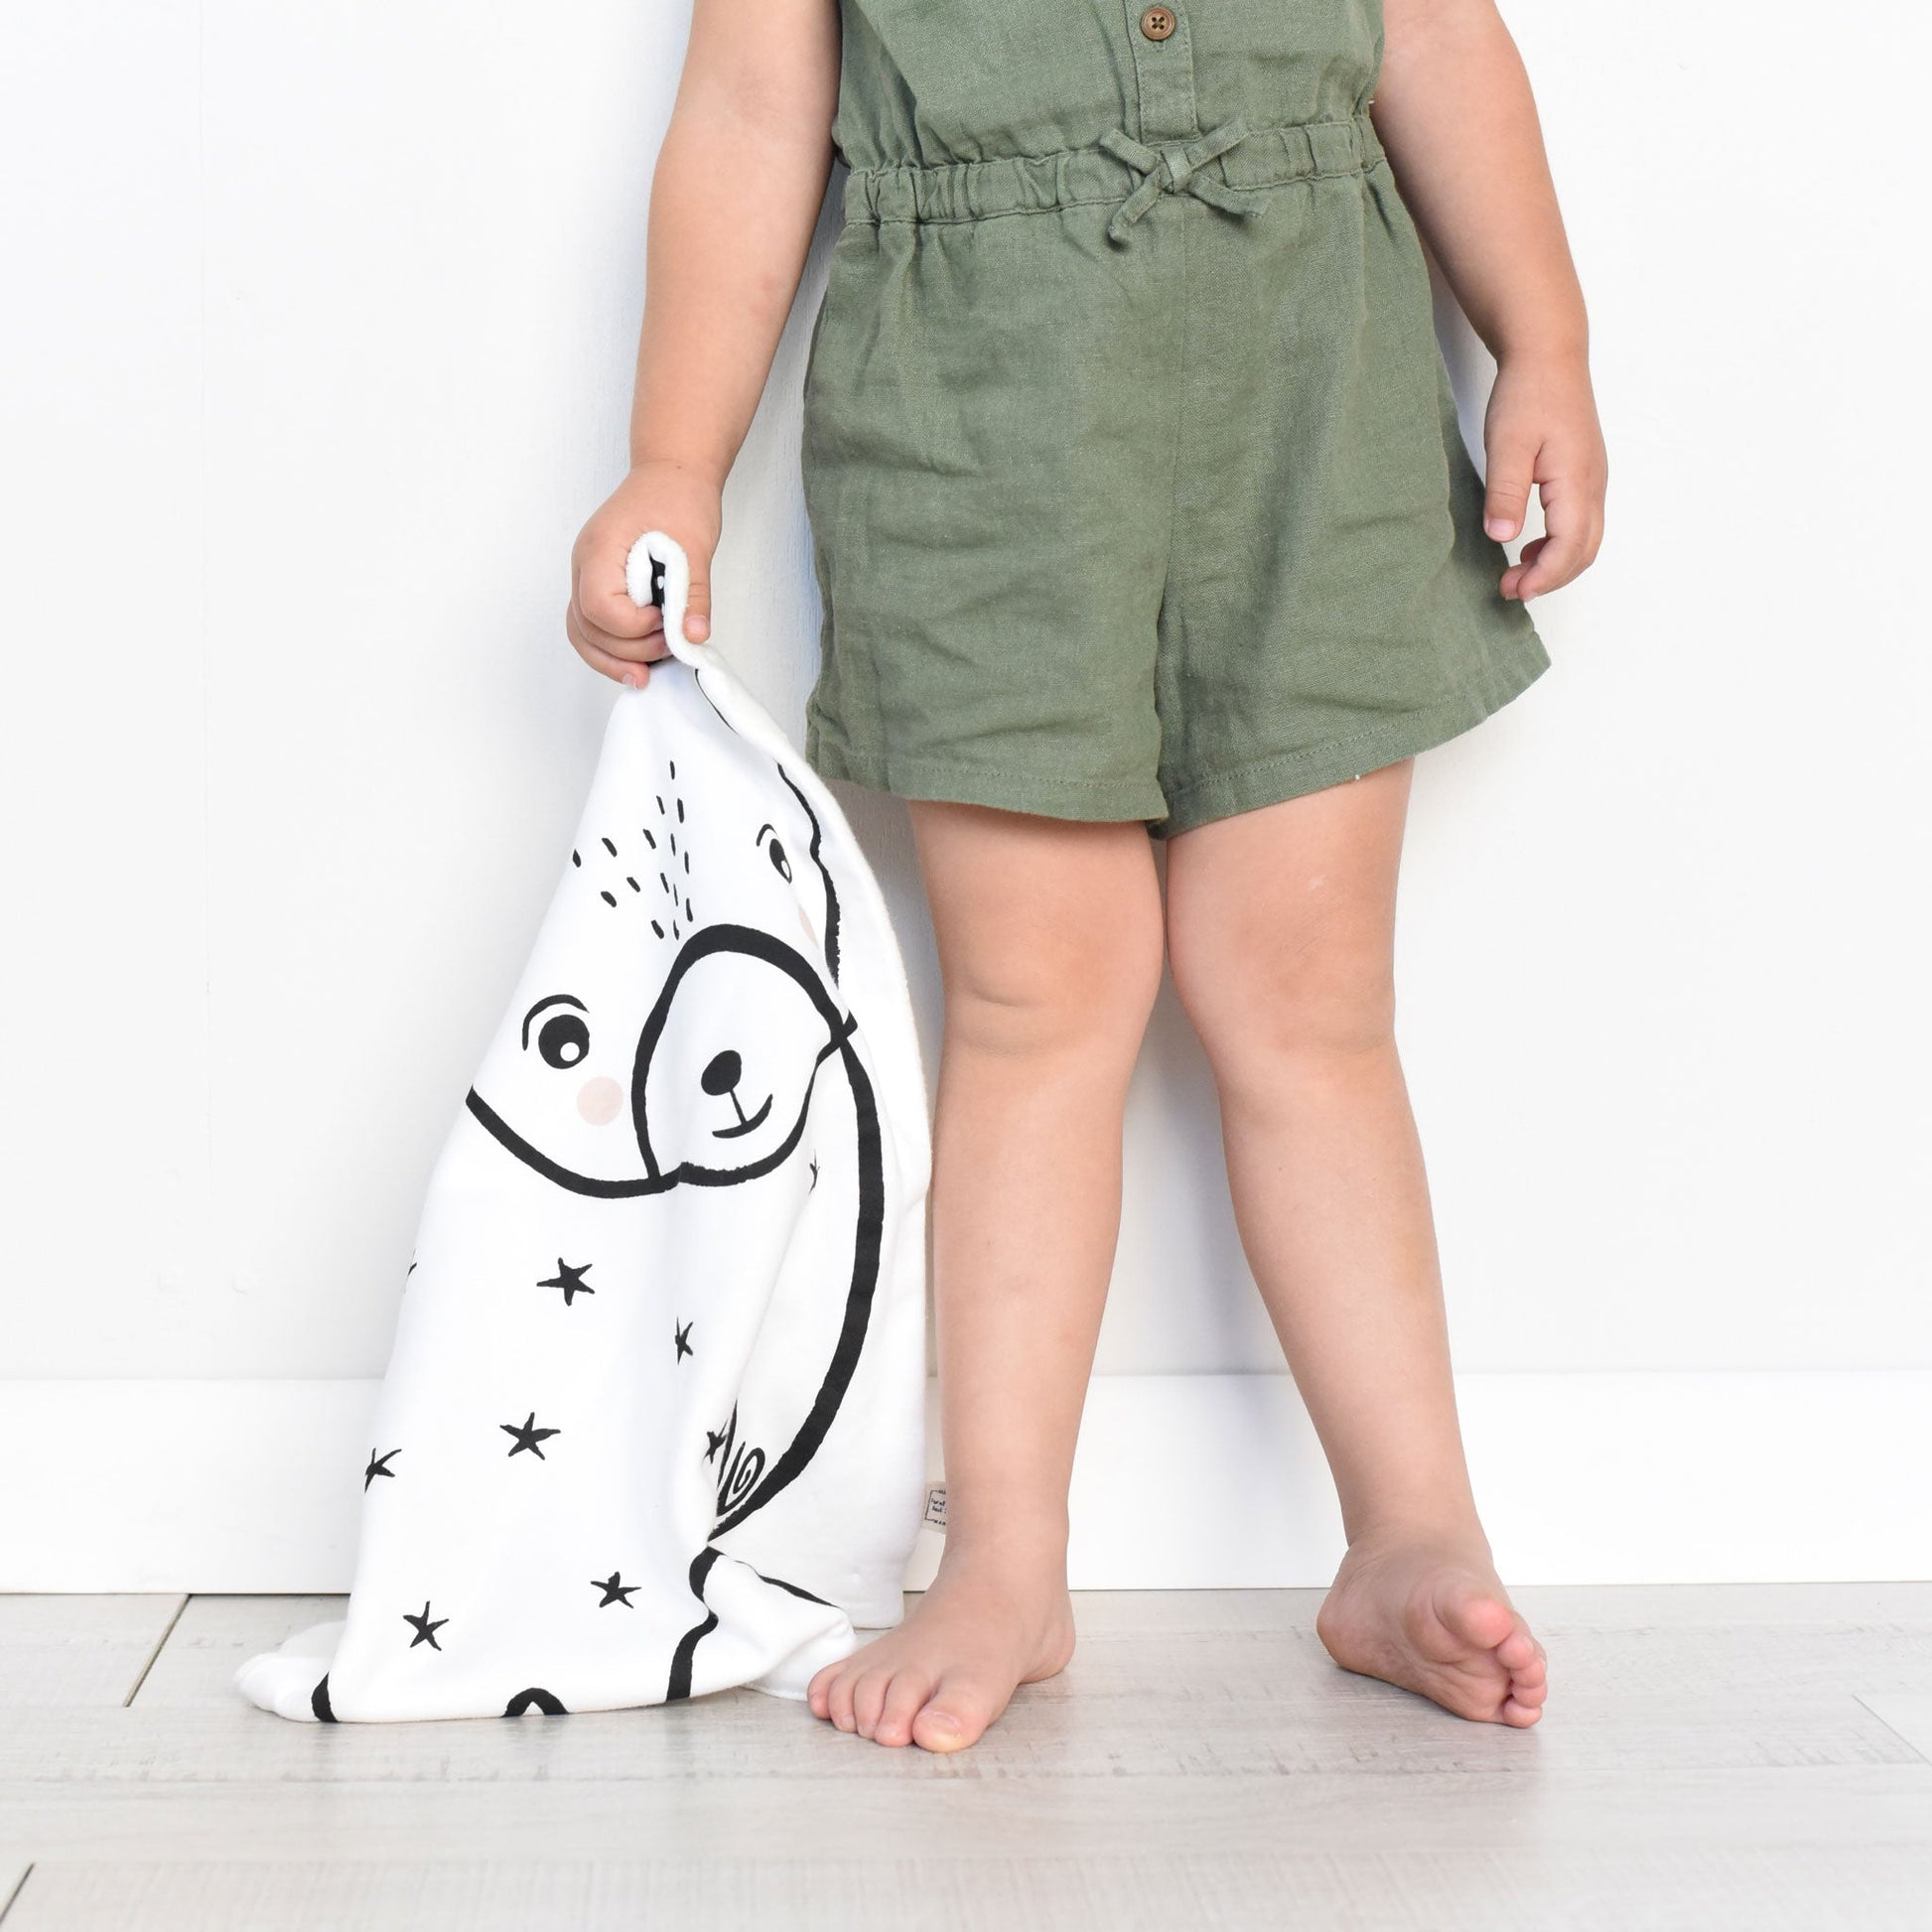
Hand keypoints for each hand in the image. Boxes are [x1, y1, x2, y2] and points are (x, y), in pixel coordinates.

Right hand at [566, 459, 721, 685]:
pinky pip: (593, 625)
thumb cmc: (678, 496)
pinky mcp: (599, 583)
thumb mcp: (696, 544)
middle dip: (627, 650)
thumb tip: (694, 636)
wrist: (672, 473)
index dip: (632, 627)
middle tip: (668, 648)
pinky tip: (639, 661)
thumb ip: (693, 594)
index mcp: (601, 547)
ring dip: (613, 659)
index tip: (665, 621)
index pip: (598, 606)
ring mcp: (586, 574)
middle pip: (586, 627)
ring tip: (648, 673)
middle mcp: (584, 563)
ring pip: (582, 632)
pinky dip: (613, 648)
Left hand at [1480, 352, 1606, 601]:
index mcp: (1577, 480)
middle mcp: (1594, 484)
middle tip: (1510, 590)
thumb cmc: (1528, 393)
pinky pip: (1581, 522)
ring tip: (1516, 575)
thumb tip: (1502, 538)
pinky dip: (1559, 545)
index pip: (1570, 546)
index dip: (1545, 576)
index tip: (1515, 590)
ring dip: (1555, 564)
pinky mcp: (1584, 474)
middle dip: (1550, 578)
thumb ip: (1505, 493)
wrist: (1549, 355)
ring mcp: (1593, 479)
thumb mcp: (1507, 445)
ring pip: (1586, 539)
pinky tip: (1529, 546)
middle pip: (1584, 550)